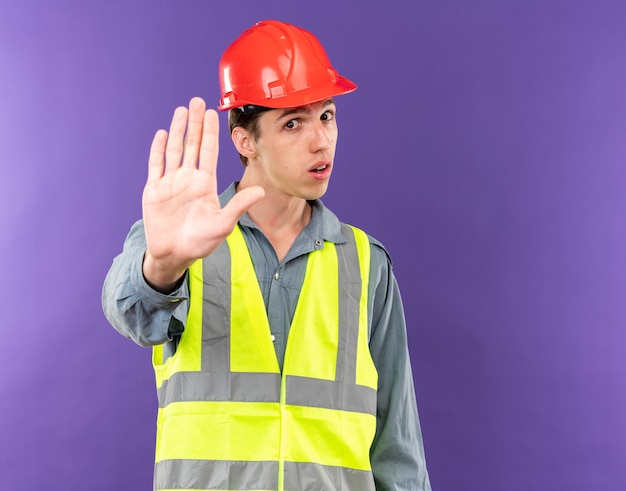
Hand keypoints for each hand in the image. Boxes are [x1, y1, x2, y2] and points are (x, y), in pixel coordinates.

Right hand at [141, 97, 263, 290]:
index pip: (209, 151)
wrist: (174, 255)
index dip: (210, 132)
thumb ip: (239, 205)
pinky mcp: (154, 189)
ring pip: (174, 150)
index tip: (213, 113)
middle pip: (192, 144)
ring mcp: (171, 182)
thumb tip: (261, 191)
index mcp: (205, 184)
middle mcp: (189, 179)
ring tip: (182, 110)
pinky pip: (156, 165)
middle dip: (195, 123)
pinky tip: (162, 133)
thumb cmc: (200, 242)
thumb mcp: (223, 224)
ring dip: (177, 130)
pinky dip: (158, 149)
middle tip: (197, 101)